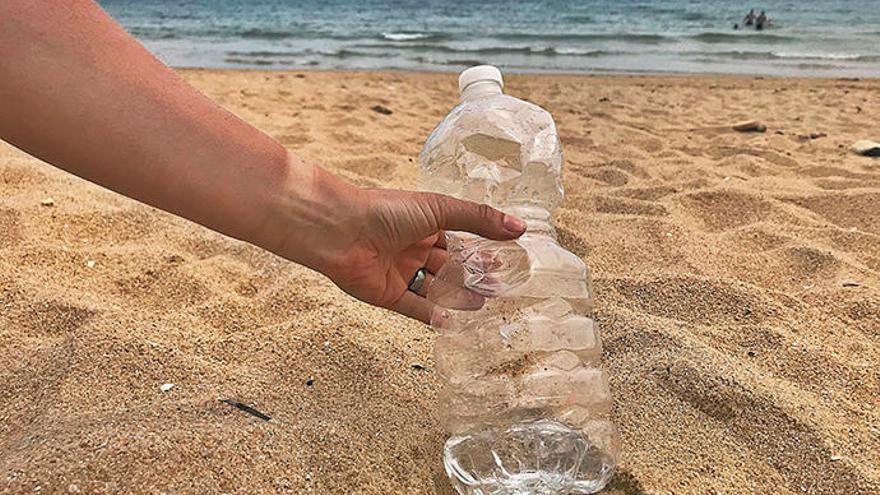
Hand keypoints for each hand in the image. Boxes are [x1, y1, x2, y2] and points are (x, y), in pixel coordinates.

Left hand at [261, 158, 525, 323]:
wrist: (339, 230)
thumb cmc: (386, 210)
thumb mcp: (440, 209)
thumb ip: (480, 219)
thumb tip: (520, 226)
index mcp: (425, 223)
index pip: (461, 239)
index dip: (483, 251)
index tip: (509, 261)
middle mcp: (413, 248)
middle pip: (451, 267)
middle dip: (475, 277)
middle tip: (501, 288)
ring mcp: (400, 272)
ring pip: (436, 288)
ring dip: (459, 297)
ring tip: (484, 303)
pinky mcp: (387, 295)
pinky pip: (415, 308)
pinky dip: (433, 315)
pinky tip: (454, 322)